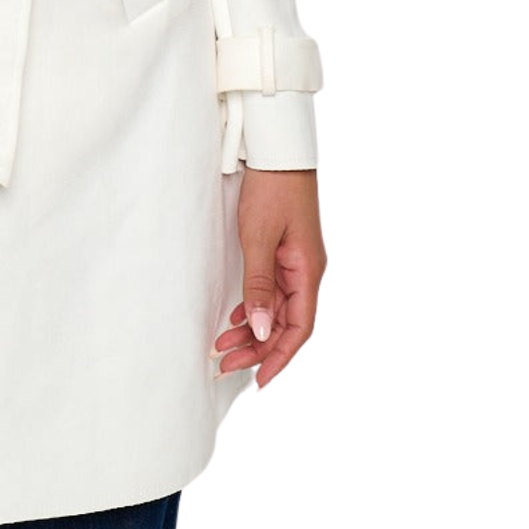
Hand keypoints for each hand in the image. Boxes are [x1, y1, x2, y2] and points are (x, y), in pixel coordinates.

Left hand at [215, 168, 325, 386]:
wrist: (277, 148)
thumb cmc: (272, 187)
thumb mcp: (259, 236)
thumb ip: (258, 284)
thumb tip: (258, 330)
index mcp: (307, 271)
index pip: (299, 328)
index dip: (279, 356)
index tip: (259, 380)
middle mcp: (305, 271)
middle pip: (285, 323)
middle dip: (256, 348)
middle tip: (224, 364)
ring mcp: (294, 261)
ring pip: (275, 309)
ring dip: (251, 329)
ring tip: (221, 345)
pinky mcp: (282, 251)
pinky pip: (270, 290)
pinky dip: (252, 307)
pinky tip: (235, 318)